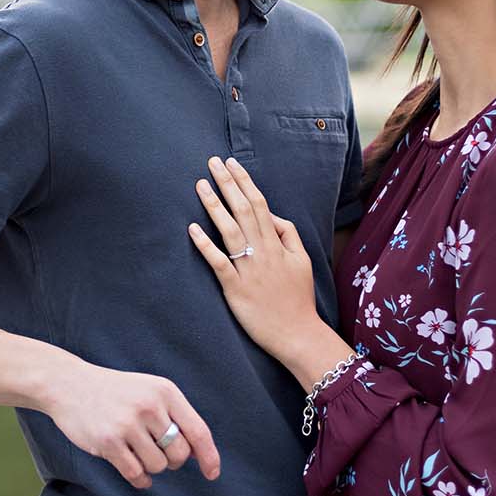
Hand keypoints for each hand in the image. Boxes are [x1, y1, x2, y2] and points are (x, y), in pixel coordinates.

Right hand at [41, 360, 220, 489]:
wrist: (69, 384)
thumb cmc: (115, 392)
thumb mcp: (149, 391)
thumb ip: (175, 415)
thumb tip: (200, 453)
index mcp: (165, 391)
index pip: (198, 431)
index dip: (209, 456)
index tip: (212, 474)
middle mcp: (149, 406)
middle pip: (179, 454)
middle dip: (172, 460)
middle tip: (156, 450)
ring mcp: (127, 424)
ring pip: (158, 466)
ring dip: (151, 467)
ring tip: (137, 451)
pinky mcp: (108, 442)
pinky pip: (136, 474)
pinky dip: (140, 479)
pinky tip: (134, 470)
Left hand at [189, 155, 321, 362]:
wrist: (298, 334)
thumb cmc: (298, 297)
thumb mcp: (302, 260)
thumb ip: (288, 234)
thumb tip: (272, 214)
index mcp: (277, 244)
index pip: (259, 204)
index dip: (244, 182)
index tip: (231, 163)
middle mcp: (262, 252)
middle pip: (242, 210)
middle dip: (227, 184)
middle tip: (212, 162)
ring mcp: (248, 270)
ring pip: (229, 231)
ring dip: (214, 206)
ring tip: (200, 185)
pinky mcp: (235, 289)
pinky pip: (219, 263)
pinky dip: (205, 245)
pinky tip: (192, 229)